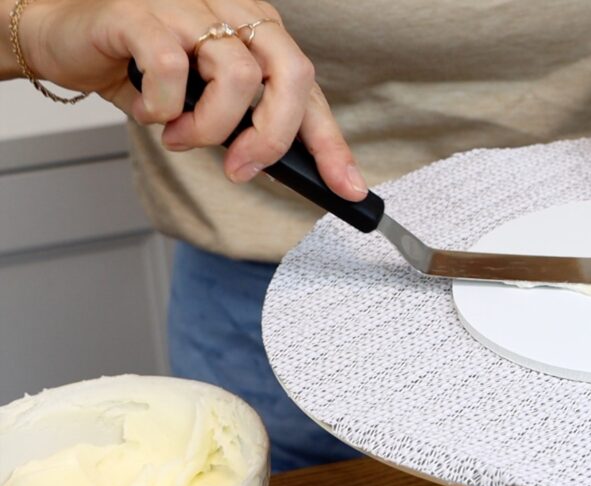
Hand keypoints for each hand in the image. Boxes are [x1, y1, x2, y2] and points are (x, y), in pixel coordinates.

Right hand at [11, 0, 366, 199]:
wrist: (65, 36)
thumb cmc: (137, 65)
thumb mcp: (202, 99)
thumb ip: (241, 123)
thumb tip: (277, 165)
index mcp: (256, 31)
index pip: (307, 88)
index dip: (332, 142)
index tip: (349, 187)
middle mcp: (231, 13)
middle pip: (290, 73)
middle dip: (275, 135)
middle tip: (244, 167)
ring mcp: (189, 8)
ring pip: (236, 76)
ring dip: (210, 128)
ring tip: (181, 136)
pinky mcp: (141, 13)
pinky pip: (170, 68)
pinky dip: (163, 107)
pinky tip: (152, 111)